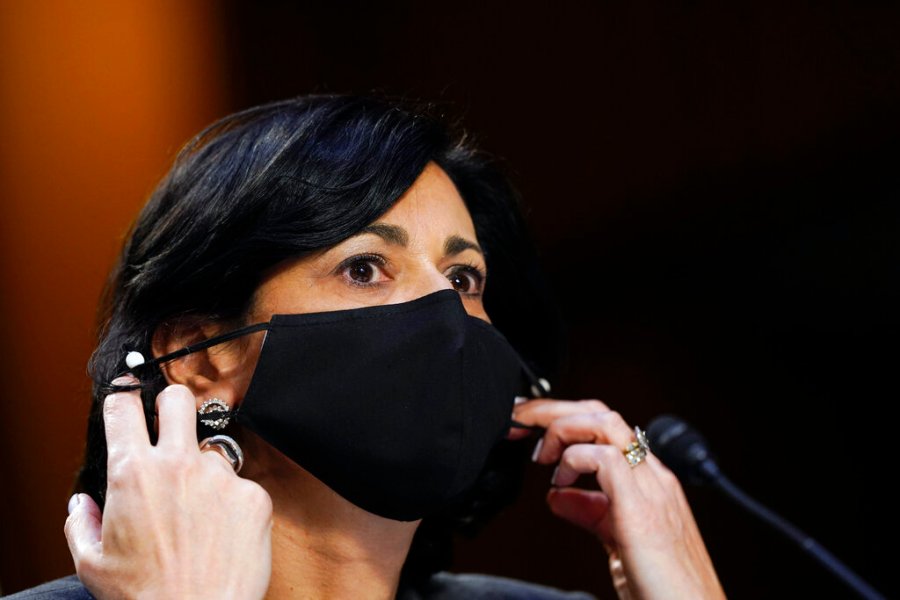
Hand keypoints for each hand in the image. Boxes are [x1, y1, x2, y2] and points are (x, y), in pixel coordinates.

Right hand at [65, 379, 272, 599]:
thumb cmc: (144, 597)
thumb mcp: (92, 563)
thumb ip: (81, 522)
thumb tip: (83, 502)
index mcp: (133, 473)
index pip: (123, 408)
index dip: (122, 399)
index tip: (125, 399)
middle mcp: (178, 465)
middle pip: (177, 399)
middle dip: (170, 406)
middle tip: (168, 425)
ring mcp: (220, 476)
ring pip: (212, 451)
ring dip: (203, 471)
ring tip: (197, 514)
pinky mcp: (253, 494)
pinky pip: (240, 485)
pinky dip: (231, 503)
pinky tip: (222, 534)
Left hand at [509, 398, 724, 599]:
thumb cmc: (664, 587)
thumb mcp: (617, 541)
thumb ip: (590, 512)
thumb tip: (557, 495)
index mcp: (648, 480)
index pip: (603, 426)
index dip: (562, 420)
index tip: (527, 431)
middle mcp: (652, 476)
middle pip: (600, 413)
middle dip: (552, 410)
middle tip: (519, 424)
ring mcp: (651, 488)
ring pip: (604, 422)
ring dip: (561, 428)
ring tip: (541, 455)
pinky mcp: (642, 510)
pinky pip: (606, 459)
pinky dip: (574, 461)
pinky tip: (560, 481)